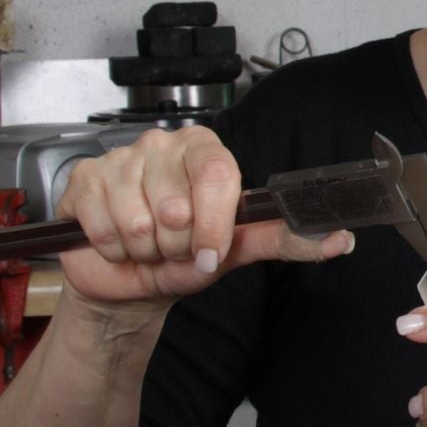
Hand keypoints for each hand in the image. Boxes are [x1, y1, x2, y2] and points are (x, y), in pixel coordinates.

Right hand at [54, 125, 353, 306]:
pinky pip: (103, 223)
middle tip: (173, 244)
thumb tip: (341, 240)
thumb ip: (287, 240)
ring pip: (138, 219)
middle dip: (177, 243)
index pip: (216, 177)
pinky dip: (113, 246)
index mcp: (206, 151)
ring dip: (145, 248)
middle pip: (176, 205)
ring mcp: (121, 159)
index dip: (212, 226)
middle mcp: (163, 145)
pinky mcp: (85, 180)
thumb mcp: (240, 248)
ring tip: (147, 243)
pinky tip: (116, 241)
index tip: (208, 253)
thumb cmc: (187, 256)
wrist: (134, 281)